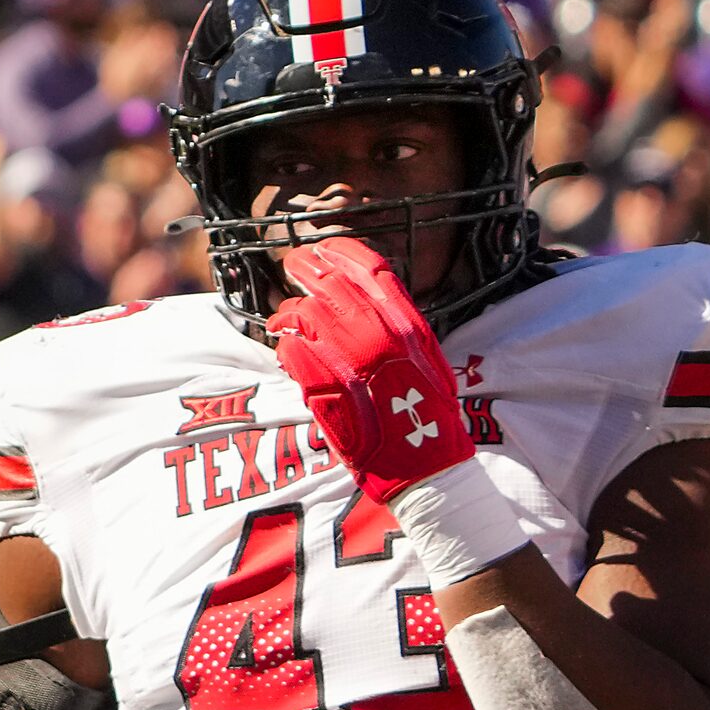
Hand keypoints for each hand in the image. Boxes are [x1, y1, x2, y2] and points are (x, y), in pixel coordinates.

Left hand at [266, 239, 471, 503]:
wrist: (421, 462)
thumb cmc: (425, 413)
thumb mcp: (423, 356)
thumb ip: (394, 324)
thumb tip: (362, 301)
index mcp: (408, 323)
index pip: (370, 268)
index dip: (341, 252)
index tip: (323, 247)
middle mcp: (378, 333)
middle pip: (329, 282)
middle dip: (305, 268)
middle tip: (293, 266)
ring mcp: (347, 356)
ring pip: (302, 313)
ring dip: (289, 314)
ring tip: (285, 320)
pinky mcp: (320, 383)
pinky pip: (289, 350)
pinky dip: (285, 348)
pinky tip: (287, 352)